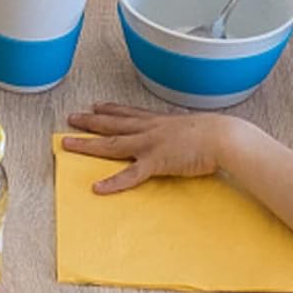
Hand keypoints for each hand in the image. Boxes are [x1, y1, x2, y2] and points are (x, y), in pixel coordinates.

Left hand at [62, 102, 231, 192]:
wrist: (225, 137)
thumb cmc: (219, 133)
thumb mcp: (197, 127)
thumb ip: (186, 132)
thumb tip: (190, 136)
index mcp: (160, 121)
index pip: (129, 113)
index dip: (111, 109)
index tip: (96, 105)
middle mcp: (149, 129)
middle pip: (112, 124)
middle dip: (89, 121)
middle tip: (71, 117)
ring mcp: (149, 145)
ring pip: (111, 144)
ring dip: (87, 144)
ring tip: (67, 143)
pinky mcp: (155, 163)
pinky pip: (129, 175)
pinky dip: (112, 183)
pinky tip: (97, 187)